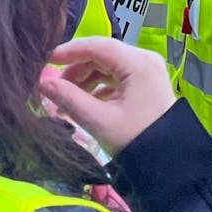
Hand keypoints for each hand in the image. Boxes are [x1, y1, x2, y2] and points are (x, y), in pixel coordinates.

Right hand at [39, 37, 176, 156]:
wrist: (169, 165)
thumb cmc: (135, 140)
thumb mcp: (99, 120)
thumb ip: (69, 99)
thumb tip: (42, 84)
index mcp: (138, 63)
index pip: (96, 46)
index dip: (68, 52)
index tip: (45, 61)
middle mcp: (144, 60)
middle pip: (102, 55)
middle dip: (75, 70)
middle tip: (54, 88)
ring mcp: (147, 72)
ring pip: (107, 66)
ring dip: (84, 80)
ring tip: (65, 101)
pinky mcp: (145, 85)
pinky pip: (116, 78)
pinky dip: (98, 88)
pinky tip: (83, 104)